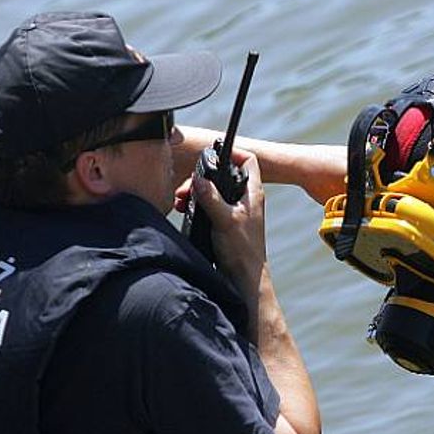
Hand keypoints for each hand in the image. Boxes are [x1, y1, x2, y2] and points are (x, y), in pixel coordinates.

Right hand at [189, 150, 266, 288]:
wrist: (244, 280)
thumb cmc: (242, 252)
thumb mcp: (225, 220)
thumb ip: (211, 197)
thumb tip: (199, 179)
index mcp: (252, 193)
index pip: (248, 160)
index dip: (233, 153)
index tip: (212, 154)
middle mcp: (244, 199)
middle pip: (224, 174)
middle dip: (203, 175)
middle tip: (186, 187)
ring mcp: (234, 211)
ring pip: (213, 190)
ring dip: (196, 191)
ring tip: (180, 200)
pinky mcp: (224, 223)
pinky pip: (208, 205)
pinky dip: (195, 204)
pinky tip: (183, 208)